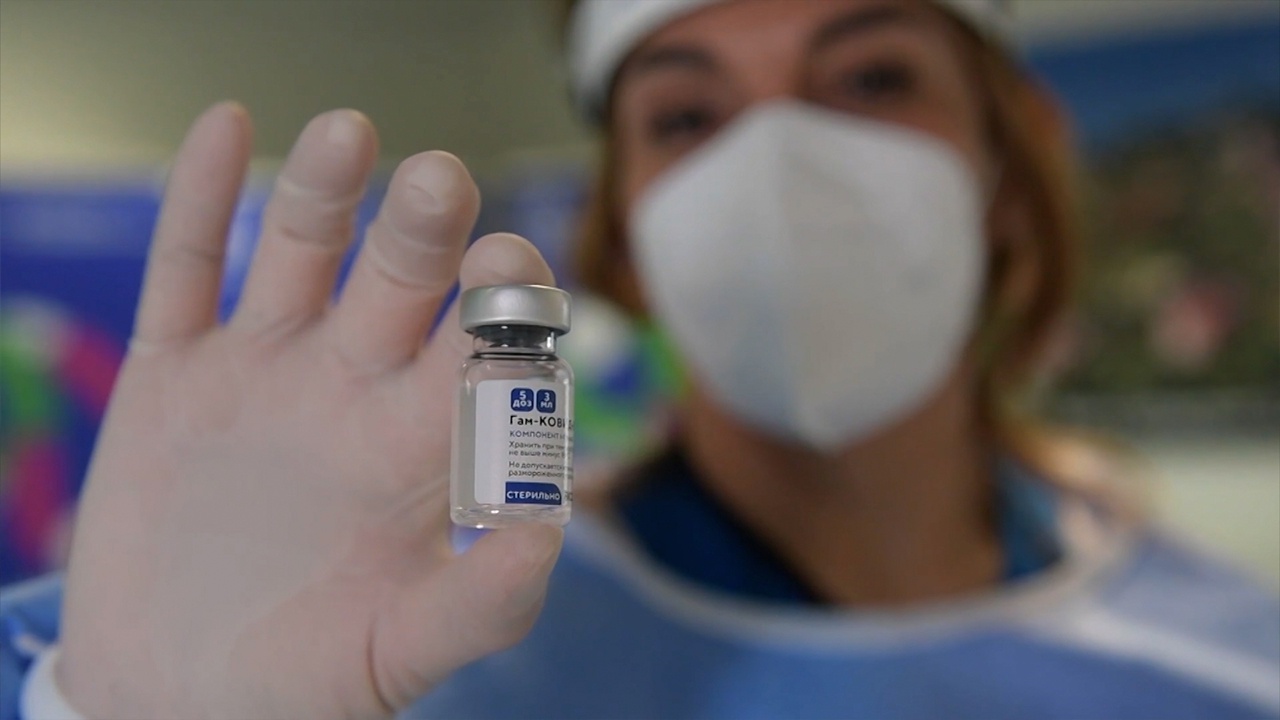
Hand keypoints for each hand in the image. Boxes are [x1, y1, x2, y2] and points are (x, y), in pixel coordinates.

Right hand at [55, 103, 562, 718]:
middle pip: (402, 282)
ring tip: (348, 133)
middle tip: (441, 185)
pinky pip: (187, 271)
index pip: (483, 352)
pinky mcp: (176, 373)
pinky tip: (225, 129)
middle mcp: (354, 389)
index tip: (511, 275)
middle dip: (425, 231)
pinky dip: (202, 201)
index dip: (504, 311)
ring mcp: (266, 370)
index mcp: (421, 446)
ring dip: (325, 190)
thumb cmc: (305, 682)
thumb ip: (482, 602)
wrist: (174, 700)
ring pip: (302, 253)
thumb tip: (553, 535)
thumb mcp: (401, 654)